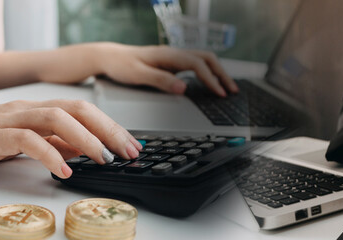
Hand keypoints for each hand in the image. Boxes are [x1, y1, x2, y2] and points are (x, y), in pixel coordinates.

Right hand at [0, 100, 141, 178]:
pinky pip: (26, 140)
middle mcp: (29, 109)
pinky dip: (49, 154)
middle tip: (128, 151)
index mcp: (39, 109)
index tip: (133, 145)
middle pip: (78, 109)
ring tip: (103, 159)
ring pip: (56, 119)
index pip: (84, 111)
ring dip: (85, 139)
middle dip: (108, 130)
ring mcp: (12, 119)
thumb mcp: (24, 138)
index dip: (112, 126)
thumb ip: (54, 142)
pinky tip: (63, 169)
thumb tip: (87, 150)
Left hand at [99, 43, 238, 96]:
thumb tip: (184, 87)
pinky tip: (211, 83)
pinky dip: (209, 73)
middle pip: (207, 59)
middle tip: (233, 91)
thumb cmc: (121, 66)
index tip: (220, 94)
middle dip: (222, 74)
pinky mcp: (173, 63)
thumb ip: (161, 80)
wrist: (109, 57)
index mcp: (168, 55)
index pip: (198, 65)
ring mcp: (174, 57)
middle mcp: (174, 53)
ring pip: (204, 60)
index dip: (211, 79)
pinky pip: (197, 65)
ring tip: (227, 88)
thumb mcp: (138, 75)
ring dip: (218, 73)